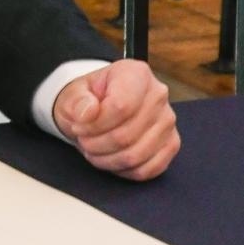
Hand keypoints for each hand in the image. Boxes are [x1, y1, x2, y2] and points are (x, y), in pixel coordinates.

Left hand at [53, 60, 179, 180]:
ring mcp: (168, 121)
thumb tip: (87, 112)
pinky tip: (110, 158)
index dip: (94, 125)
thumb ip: (76, 100)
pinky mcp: (171, 144)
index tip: (78, 126)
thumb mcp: (73, 94)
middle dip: (96, 144)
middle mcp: (158, 95)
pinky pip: (148, 169)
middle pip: (126, 135)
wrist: (99, 108)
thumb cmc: (87, 100)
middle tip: (83, 140)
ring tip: (93, 149)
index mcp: (136, 74)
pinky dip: (123, 170)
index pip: (120, 107)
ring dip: (106, 159)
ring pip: (136, 155)